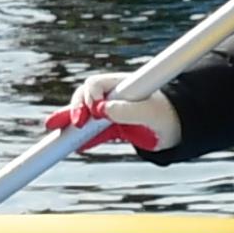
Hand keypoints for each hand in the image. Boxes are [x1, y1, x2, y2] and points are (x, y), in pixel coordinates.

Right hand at [46, 72, 179, 152]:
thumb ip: (128, 111)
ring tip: (53, 129)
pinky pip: (93, 134)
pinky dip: (83, 140)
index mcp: (121, 86)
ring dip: (69, 123)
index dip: (89, 96)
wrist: (180, 128)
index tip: (93, 111)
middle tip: (72, 123)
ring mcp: (111, 113)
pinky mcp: (113, 129)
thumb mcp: (150, 114)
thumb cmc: (168, 115)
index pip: (96, 85)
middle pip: (85, 99)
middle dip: (73, 109)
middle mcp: (113, 97)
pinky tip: (75, 147)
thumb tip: (102, 110)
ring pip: (85, 117)